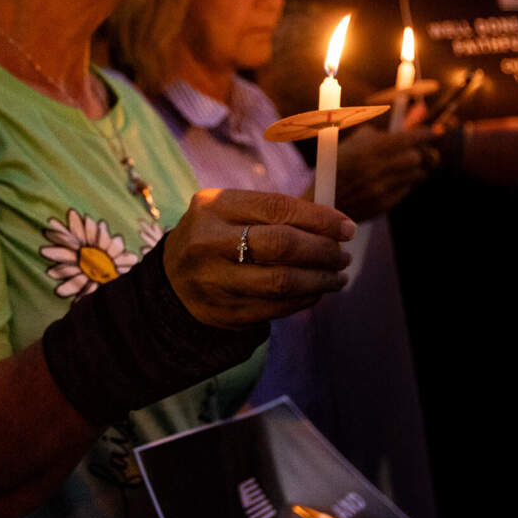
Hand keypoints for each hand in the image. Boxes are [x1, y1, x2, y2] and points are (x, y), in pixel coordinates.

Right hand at [164, 188, 355, 327]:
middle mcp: (209, 242)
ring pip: (282, 282)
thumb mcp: (232, 213)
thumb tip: (335, 223)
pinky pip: (276, 307)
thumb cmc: (217, 238)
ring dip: (320, 280)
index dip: (319, 218)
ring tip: (337, 276)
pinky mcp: (223, 312)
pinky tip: (315, 292)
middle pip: (281, 245)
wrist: (171, 281)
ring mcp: (213, 281)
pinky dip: (304, 299)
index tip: (346, 227)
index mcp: (214, 206)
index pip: (278, 208)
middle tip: (343, 255)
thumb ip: (277, 213)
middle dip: (322, 251)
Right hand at [335, 122, 439, 221]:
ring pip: (415, 174)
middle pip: (416, 157)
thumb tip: (411, 117)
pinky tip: (394, 180)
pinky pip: (407, 190)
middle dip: (419, 152)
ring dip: (414, 168)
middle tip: (416, 150)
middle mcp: (376, 169)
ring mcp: (381, 189)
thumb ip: (382, 131)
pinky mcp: (384, 205)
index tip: (435, 132)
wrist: (323, 202)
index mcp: (367, 150)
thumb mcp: (354, 142)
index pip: (407, 139)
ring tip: (405, 165)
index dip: (426, 134)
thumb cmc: (337, 167)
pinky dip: (405, 183)